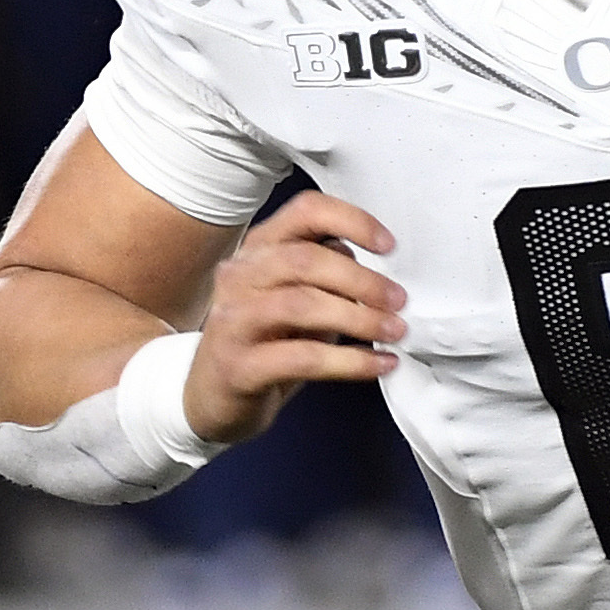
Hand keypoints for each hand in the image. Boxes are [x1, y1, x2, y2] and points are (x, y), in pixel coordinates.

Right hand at [183, 191, 403, 442]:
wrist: (209, 398)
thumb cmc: (263, 342)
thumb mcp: (295, 299)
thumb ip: (327, 275)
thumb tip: (379, 271)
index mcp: (259, 248)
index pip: (304, 211)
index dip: (351, 220)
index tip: (389, 245)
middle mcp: (239, 276)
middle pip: (305, 259)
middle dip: (361, 279)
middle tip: (399, 300)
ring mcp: (232, 320)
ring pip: (301, 305)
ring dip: (358, 318)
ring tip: (395, 331)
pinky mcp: (238, 366)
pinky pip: (302, 358)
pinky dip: (350, 362)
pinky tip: (379, 365)